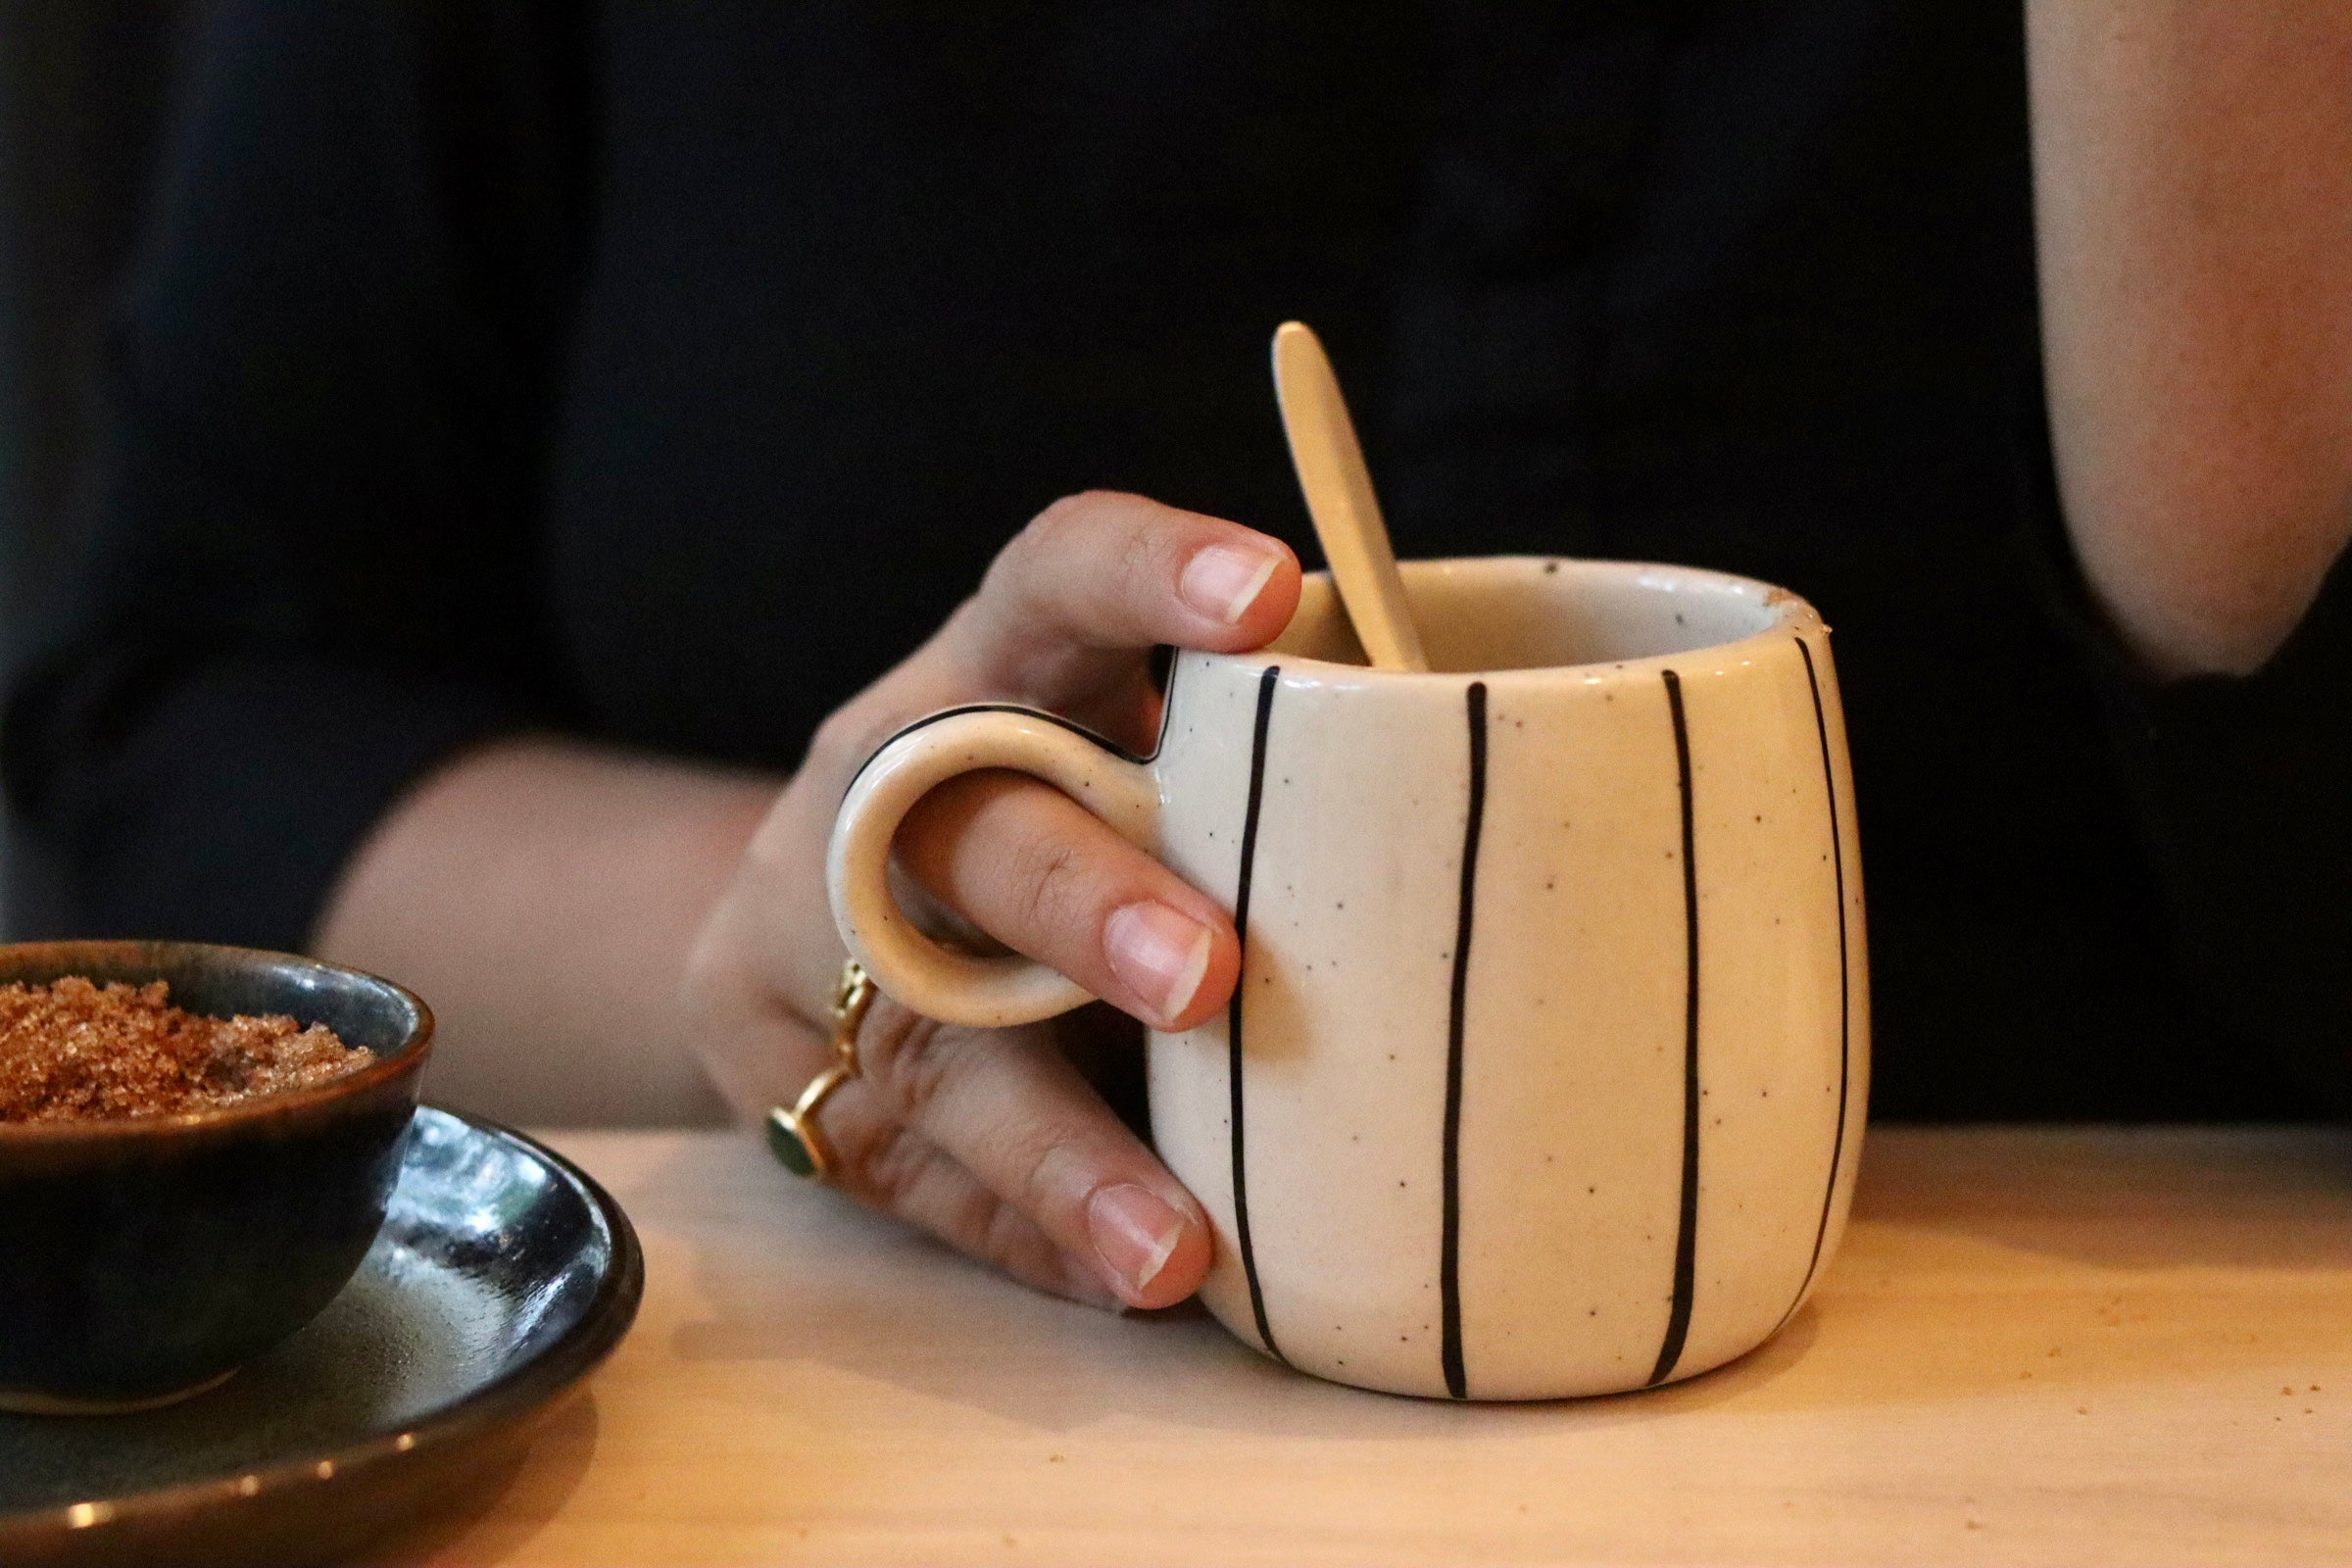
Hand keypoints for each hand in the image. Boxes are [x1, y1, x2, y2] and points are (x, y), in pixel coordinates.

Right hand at [681, 492, 1300, 1307]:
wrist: (805, 918)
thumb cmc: (1047, 821)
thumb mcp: (1115, 757)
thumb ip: (1250, 775)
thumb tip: (1521, 837)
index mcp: (996, 668)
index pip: (1055, 577)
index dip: (1150, 571)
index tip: (1271, 596)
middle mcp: (888, 781)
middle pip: (973, 823)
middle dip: (1085, 901)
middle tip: (1208, 977)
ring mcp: (811, 927)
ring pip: (925, 1033)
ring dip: (1057, 1141)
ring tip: (1174, 1243)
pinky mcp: (780, 1060)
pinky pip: (908, 1163)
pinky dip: (1030, 1227)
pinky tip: (1133, 1272)